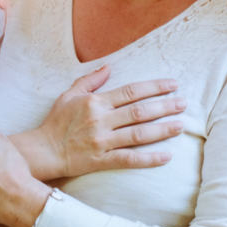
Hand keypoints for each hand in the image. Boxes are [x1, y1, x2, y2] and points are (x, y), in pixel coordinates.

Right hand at [25, 66, 185, 179]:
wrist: (43, 151)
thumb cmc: (56, 122)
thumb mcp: (69, 94)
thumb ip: (90, 80)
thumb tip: (108, 66)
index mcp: (95, 102)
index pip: (131, 91)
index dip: (154, 87)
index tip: (172, 84)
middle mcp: (101, 120)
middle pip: (139, 111)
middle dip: (164, 106)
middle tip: (183, 103)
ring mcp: (102, 141)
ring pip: (138, 134)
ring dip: (162, 129)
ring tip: (180, 125)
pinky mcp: (100, 160)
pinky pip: (129, 159)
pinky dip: (149, 159)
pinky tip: (166, 156)